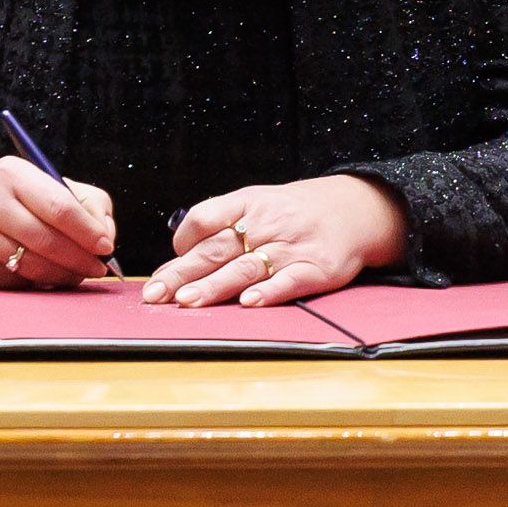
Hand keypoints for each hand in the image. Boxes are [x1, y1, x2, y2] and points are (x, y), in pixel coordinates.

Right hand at [0, 157, 116, 284]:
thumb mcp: (32, 181)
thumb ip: (77, 199)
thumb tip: (103, 234)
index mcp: (12, 174)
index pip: (60, 206)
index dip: (88, 231)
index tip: (106, 246)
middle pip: (49, 240)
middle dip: (81, 259)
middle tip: (98, 268)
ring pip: (34, 265)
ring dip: (63, 275)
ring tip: (77, 274)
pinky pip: (15, 280)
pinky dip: (36, 282)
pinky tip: (44, 275)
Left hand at [147, 175, 407, 308]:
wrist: (351, 209)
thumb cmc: (292, 212)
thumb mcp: (256, 203)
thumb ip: (219, 224)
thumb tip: (178, 254)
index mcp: (245, 206)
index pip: (204, 219)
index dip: (182, 241)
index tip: (165, 267)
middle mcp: (264, 225)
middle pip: (216, 249)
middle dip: (183, 272)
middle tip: (156, 294)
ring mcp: (290, 247)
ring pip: (245, 268)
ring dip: (215, 286)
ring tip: (188, 300)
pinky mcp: (315, 269)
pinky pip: (288, 280)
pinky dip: (269, 292)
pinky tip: (249, 303)